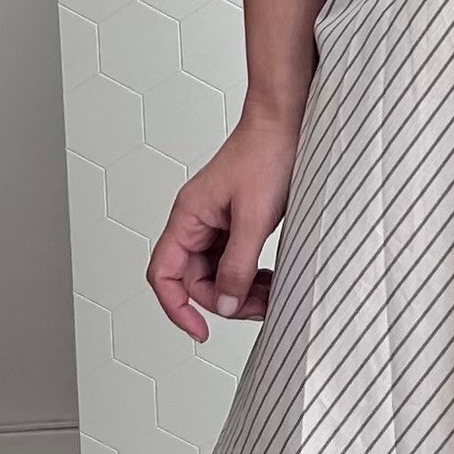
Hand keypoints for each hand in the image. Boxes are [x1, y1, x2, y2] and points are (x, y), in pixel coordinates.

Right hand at [145, 106, 300, 340]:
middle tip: (258, 308)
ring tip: (270, 295)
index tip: (200, 331)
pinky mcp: (238, 219)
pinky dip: (251, 272)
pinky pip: (235, 258)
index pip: (164, 274)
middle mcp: (197, 220)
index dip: (177, 308)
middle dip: (225, 299)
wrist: (289, 121)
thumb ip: (238, 264)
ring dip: (241, 288)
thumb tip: (226, 304)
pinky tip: (271, 278)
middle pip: (195, 279)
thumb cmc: (267, 154)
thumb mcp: (254, 217)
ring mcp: (218, 221)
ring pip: (218, 271)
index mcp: (188, 216)